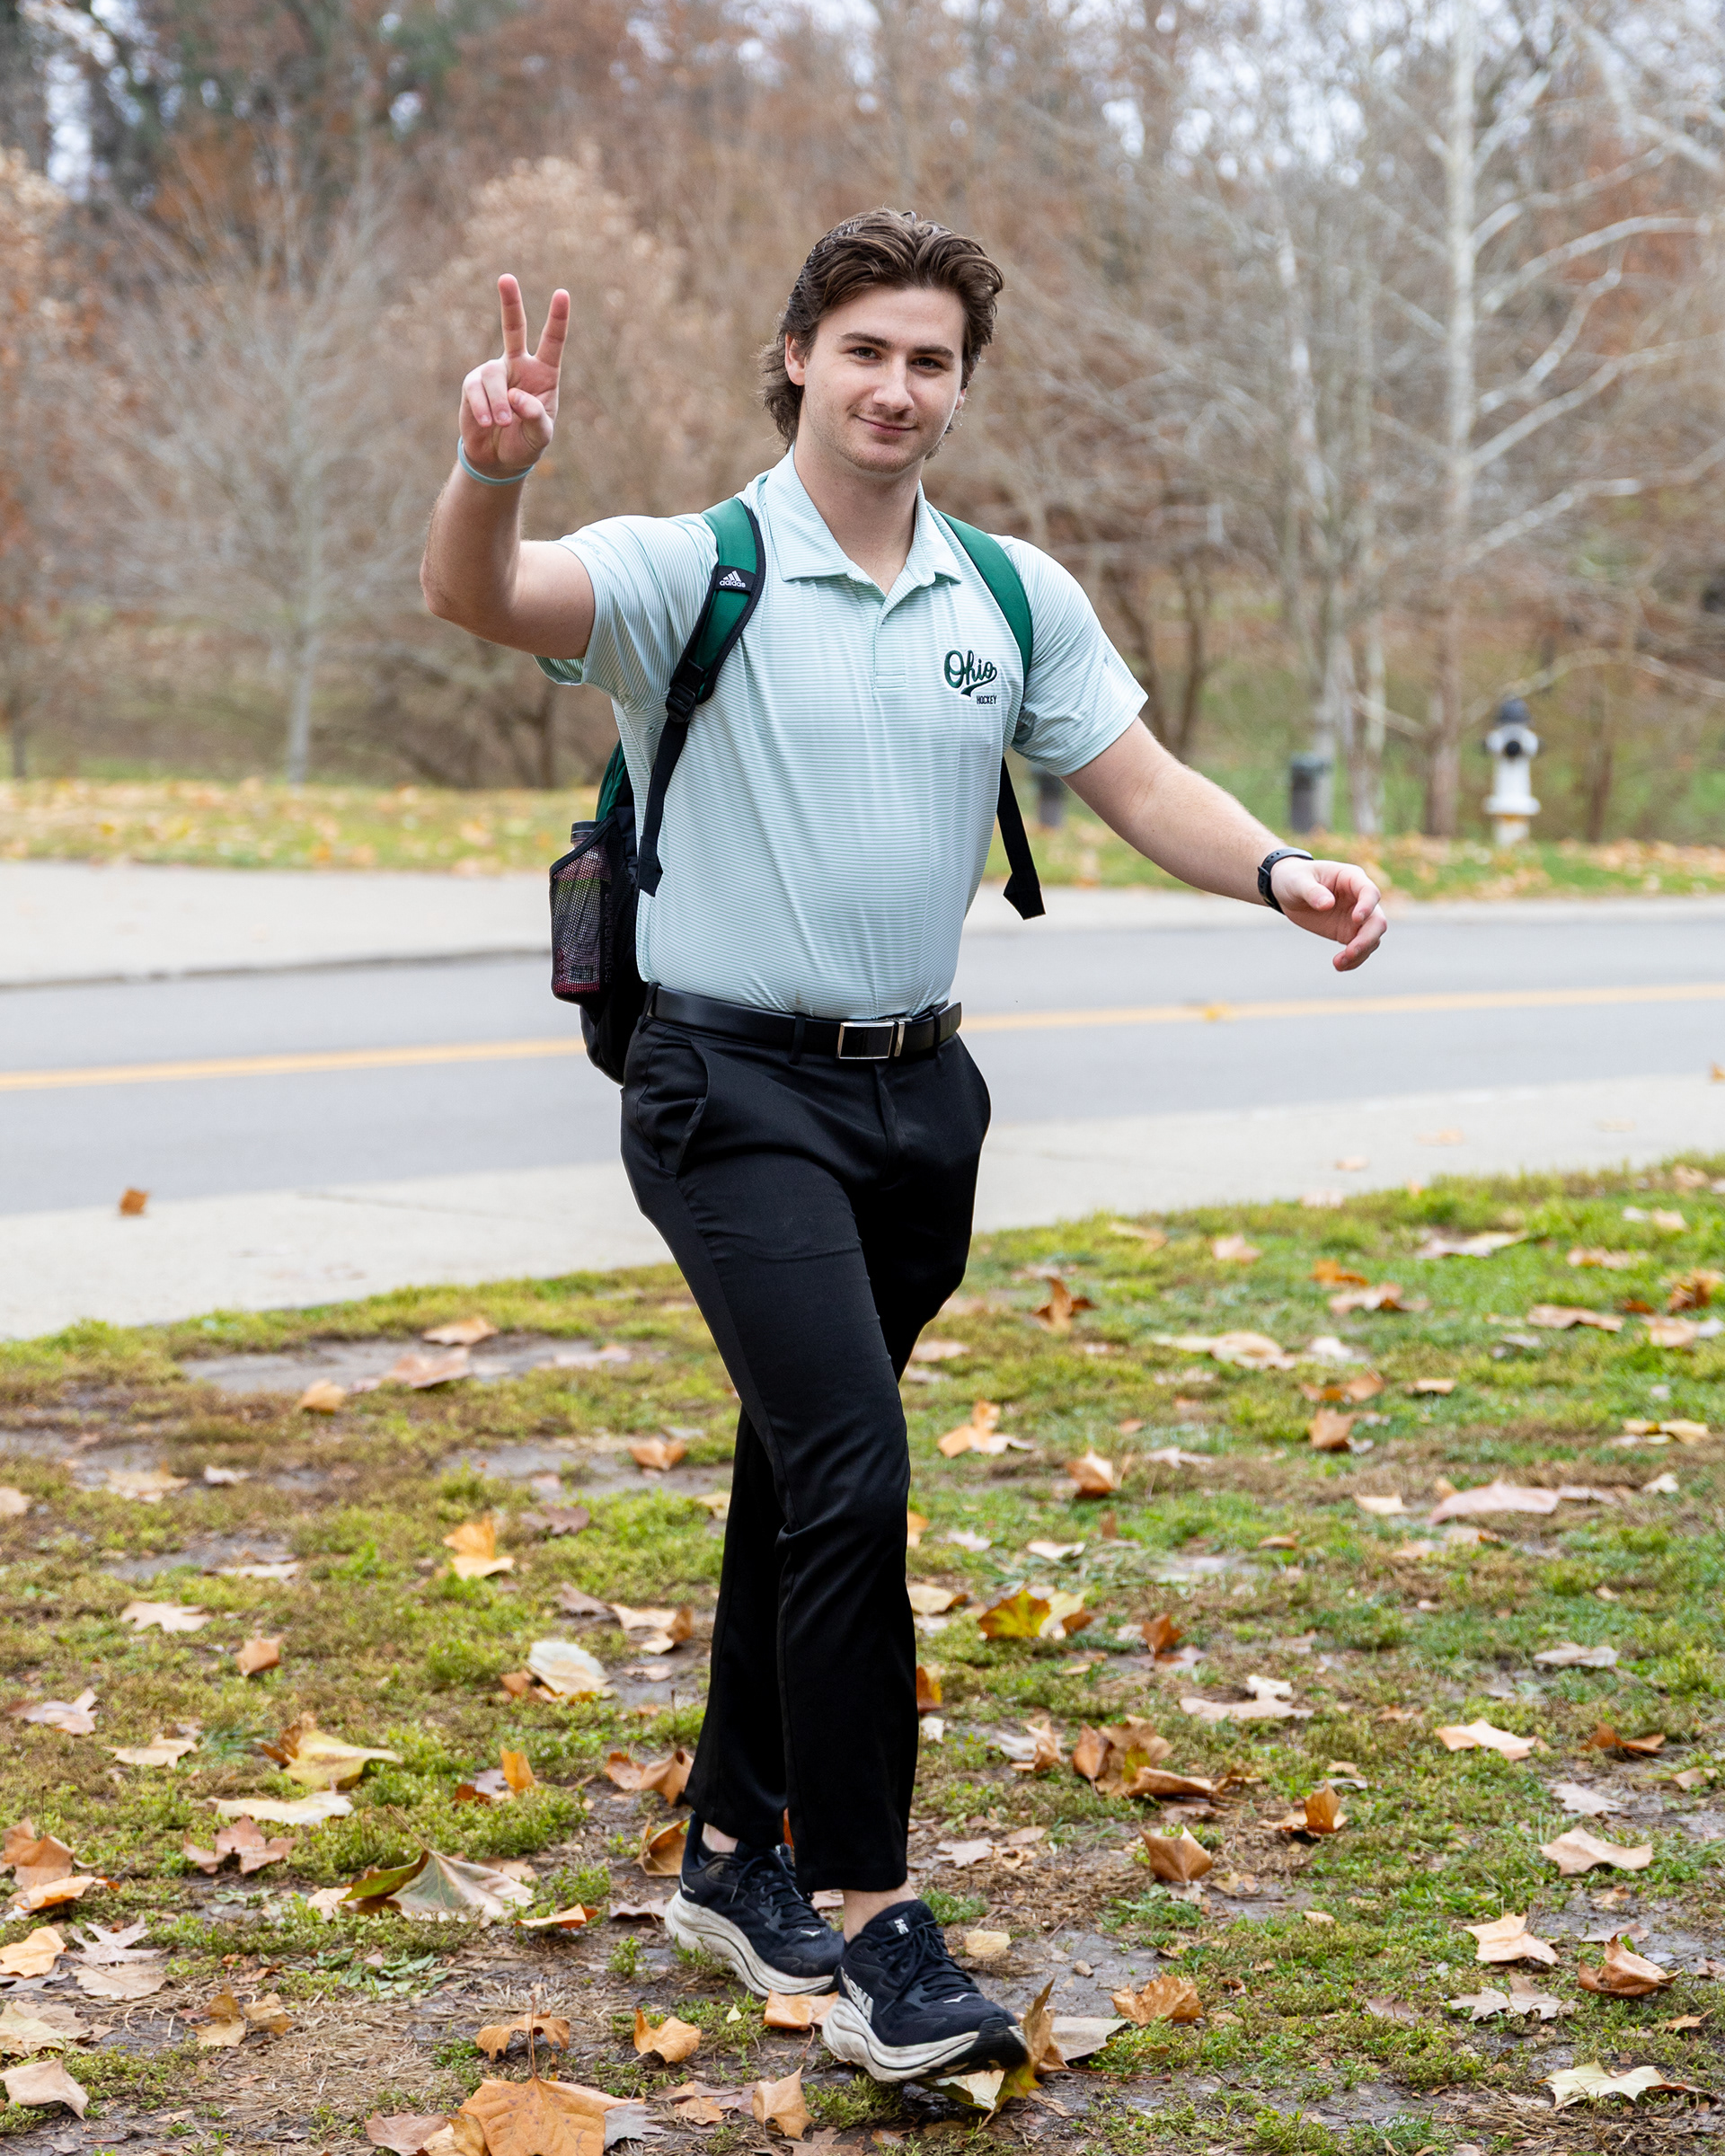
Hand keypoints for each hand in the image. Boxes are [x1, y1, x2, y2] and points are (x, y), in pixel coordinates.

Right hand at [458, 275, 568, 479]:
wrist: (498, 458)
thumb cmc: (526, 443)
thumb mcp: (540, 435)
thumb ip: (536, 417)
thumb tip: (516, 398)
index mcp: (543, 373)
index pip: (552, 342)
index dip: (557, 318)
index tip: (562, 293)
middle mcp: (518, 365)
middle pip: (513, 328)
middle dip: (509, 302)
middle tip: (506, 278)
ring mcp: (494, 372)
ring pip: (494, 377)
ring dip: (499, 404)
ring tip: (502, 424)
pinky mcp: (473, 384)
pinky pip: (476, 391)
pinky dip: (483, 409)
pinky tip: (487, 423)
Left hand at [1270, 856, 1386, 971]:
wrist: (1287, 892)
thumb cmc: (1294, 878)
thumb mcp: (1298, 882)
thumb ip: (1312, 892)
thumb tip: (1327, 904)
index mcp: (1351, 878)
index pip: (1370, 892)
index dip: (1367, 906)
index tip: (1356, 919)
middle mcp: (1359, 898)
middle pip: (1377, 920)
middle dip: (1367, 938)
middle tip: (1350, 951)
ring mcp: (1356, 917)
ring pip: (1372, 938)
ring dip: (1360, 953)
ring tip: (1339, 963)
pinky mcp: (1348, 932)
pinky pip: (1359, 948)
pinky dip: (1353, 960)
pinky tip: (1340, 966)